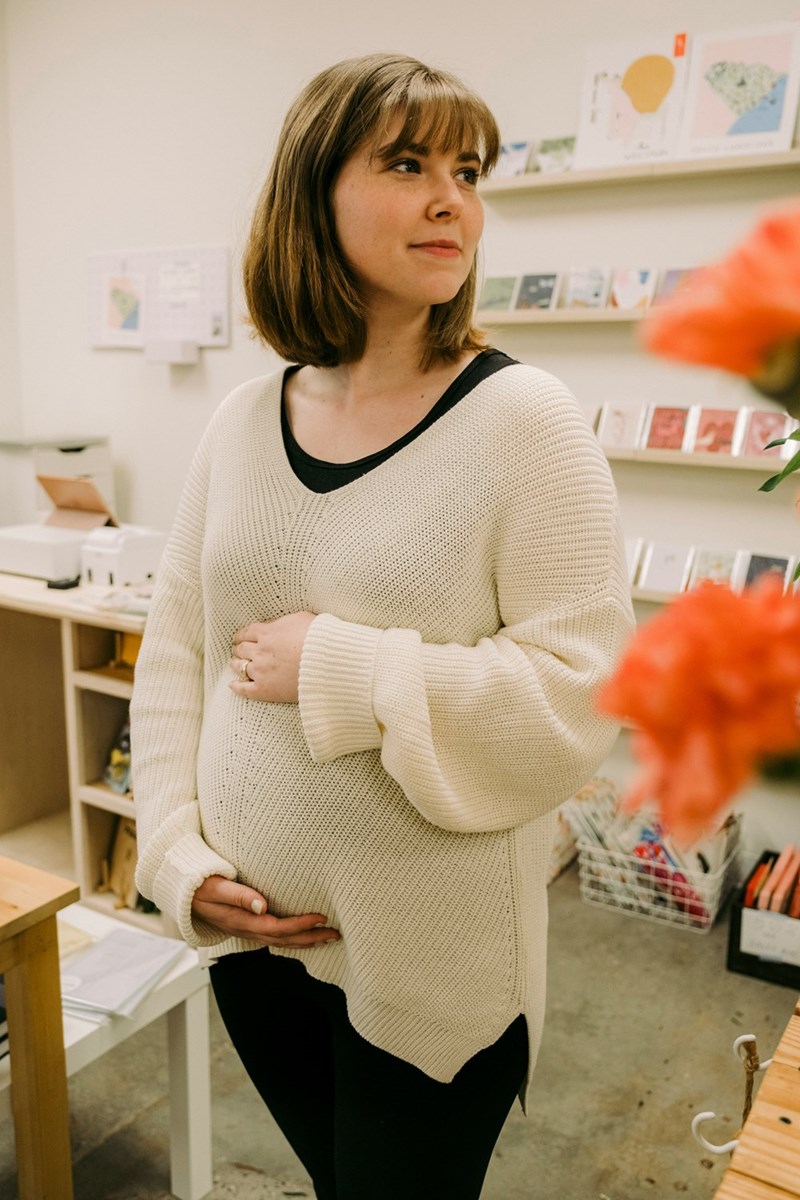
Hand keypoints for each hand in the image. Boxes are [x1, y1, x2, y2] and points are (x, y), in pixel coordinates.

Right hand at [191, 875, 339, 947]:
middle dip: (311, 937)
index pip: (278, 928)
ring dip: (306, 941)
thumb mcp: (216, 887)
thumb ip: (238, 895)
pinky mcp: (249, 927)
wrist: (183, 896)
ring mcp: (248, 932)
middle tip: (336, 933)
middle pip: (285, 939)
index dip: (301, 924)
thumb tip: (262, 905)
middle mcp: (247, 931)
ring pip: (282, 941)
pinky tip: (306, 936)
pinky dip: (294, 938)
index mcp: (241, 922)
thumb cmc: (200, 887)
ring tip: (329, 938)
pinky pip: (276, 937)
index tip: (322, 917)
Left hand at [229, 612, 316, 701]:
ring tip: (237, 664)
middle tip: (239, 651)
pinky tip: (233, 685)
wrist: (328, 662)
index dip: (241, 635)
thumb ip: (284, 621)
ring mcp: (261, 671)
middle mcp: (260, 651)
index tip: (240, 638)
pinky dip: (236, 686)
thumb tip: (278, 624)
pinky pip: (244, 689)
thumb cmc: (320, 638)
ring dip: (237, 664)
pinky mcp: (265, 690)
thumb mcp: (301, 619)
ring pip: (239, 667)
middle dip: (239, 649)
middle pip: (241, 649)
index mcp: (267, 633)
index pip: (246, 632)